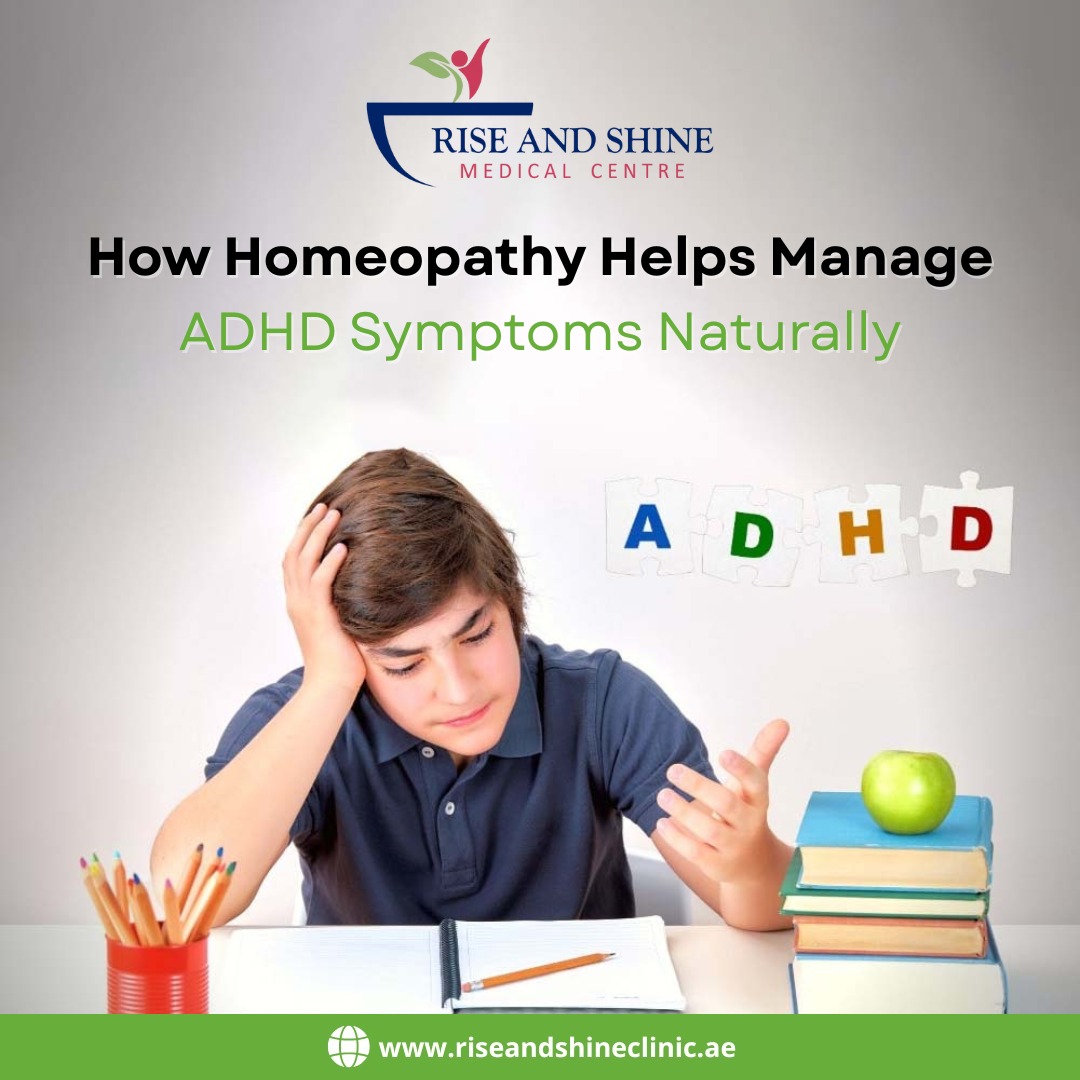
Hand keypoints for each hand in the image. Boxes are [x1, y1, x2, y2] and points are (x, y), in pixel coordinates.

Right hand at [282, 503, 365, 694]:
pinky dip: (329, 562)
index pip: (293, 561)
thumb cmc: (340, 660)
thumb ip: (342, 603)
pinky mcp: (318, 617)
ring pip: (304, 561)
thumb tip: (362, 587)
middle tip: (325, 506)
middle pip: (294, 553)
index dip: (303, 536)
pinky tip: (343, 547)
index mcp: (298, 602)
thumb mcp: (339, 623)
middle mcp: (296, 601)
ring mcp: (304, 608)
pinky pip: (320, 583)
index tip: (317, 517)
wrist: (330, 687)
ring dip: (319, 535)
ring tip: (334, 515)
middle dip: (308, 527)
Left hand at [656, 719, 788, 885]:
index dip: (742, 769)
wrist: (754, 865)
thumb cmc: (747, 812)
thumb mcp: (754, 785)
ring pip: (709, 831)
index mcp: (758, 801)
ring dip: (684, 811)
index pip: (756, 783)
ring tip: (663, 794)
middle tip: (673, 769)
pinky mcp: (717, 866)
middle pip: (727, 805)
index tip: (723, 753)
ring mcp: (734, 847)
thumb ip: (763, 751)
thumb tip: (782, 721)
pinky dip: (678, 838)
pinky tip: (662, 821)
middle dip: (700, 786)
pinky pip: (696, 853)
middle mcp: (748, 824)